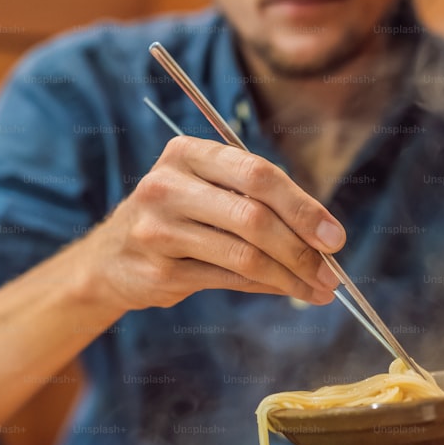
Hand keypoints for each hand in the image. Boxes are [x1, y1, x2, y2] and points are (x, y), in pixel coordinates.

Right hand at [81, 136, 344, 310]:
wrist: (109, 260)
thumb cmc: (176, 218)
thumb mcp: (205, 190)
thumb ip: (256, 200)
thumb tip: (324, 235)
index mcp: (187, 153)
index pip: (257, 174)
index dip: (303, 207)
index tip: (334, 236)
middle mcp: (167, 186)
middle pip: (253, 216)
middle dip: (301, 248)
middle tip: (332, 271)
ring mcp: (159, 230)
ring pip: (244, 255)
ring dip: (290, 276)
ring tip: (319, 288)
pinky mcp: (160, 271)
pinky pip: (229, 280)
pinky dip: (267, 288)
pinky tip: (289, 291)